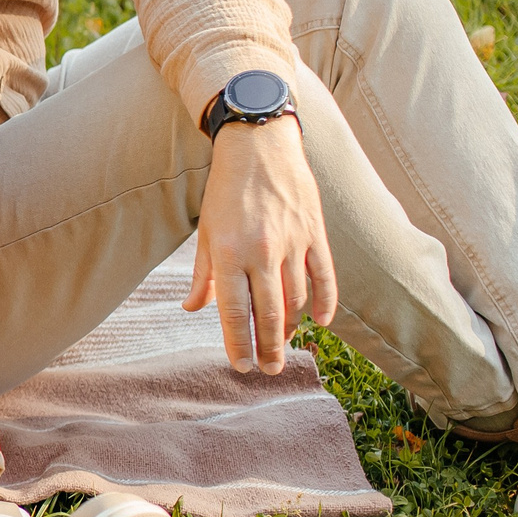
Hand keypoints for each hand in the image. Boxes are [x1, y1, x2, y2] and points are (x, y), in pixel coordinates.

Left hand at [185, 116, 338, 374]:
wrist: (260, 145)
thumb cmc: (226, 190)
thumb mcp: (206, 230)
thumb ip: (203, 274)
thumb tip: (193, 309)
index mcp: (228, 253)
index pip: (233, 311)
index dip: (237, 343)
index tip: (240, 366)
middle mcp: (261, 252)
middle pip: (269, 314)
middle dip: (268, 347)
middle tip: (268, 371)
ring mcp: (293, 244)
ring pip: (297, 300)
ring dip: (292, 328)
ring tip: (284, 346)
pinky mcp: (315, 234)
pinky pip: (324, 278)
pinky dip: (324, 303)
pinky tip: (320, 322)